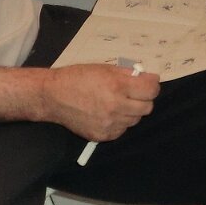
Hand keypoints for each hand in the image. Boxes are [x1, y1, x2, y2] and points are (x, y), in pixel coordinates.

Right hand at [40, 64, 160, 140]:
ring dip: (131, 111)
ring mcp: (110, 124)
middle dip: (143, 98)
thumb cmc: (77, 78)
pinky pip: (122, 130)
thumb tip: (146, 78)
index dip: (152, 85)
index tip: (149, 82)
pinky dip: (119, 122)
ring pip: (135, 120)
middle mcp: (116, 107)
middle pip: (147, 107)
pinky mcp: (103, 136)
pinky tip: (107, 114)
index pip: (151, 90)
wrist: (53, 97)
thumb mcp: (104, 68)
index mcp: (117, 86)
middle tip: (133, 93)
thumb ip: (127, 74)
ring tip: (117, 103)